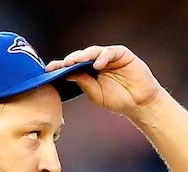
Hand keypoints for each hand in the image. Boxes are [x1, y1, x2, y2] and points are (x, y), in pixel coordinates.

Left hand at [46, 45, 162, 117]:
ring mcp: (109, 57)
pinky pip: (110, 52)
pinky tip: (97, 65)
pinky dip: (103, 57)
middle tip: (62, 65)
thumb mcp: (96, 94)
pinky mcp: (122, 54)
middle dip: (70, 60)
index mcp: (89, 72)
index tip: (48, 71)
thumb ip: (84, 83)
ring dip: (83, 55)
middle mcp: (97, 62)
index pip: (72, 67)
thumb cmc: (118, 100)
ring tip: (76, 61)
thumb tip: (68, 74)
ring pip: (93, 51)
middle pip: (80, 57)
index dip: (60, 67)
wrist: (138, 104)